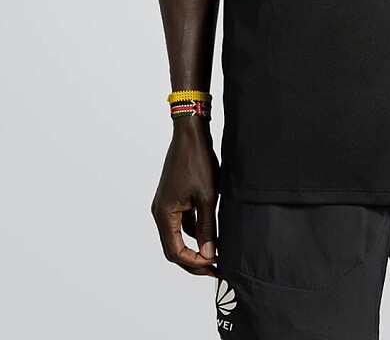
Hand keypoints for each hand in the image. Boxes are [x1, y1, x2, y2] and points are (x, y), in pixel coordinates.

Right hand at [151, 117, 219, 275]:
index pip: (175, 251)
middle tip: (214, 267)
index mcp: (164, 214)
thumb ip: (207, 227)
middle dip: (193, 259)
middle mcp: (161, 211)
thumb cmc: (197, 161)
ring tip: (215, 252)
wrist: (191, 133)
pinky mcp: (175, 197)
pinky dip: (195, 230)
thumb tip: (209, 253)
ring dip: (195, 245)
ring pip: (179, 234)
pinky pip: (183, 221)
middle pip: (174, 246)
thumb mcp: (207, 197)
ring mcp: (167, 204)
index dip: (194, 263)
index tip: (213, 265)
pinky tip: (211, 233)